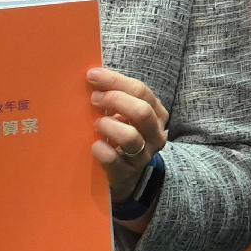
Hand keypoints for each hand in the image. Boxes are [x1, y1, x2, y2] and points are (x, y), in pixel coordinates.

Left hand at [85, 66, 168, 201]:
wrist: (125, 175)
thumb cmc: (120, 135)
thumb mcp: (125, 115)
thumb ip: (116, 96)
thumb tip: (93, 76)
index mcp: (157, 114)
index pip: (141, 91)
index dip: (116, 81)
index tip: (93, 76)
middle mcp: (155, 135)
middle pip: (142, 112)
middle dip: (115, 101)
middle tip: (94, 99)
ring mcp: (143, 156)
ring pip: (131, 137)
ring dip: (110, 126)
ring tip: (97, 124)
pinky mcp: (127, 173)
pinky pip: (114, 160)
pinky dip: (101, 150)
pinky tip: (94, 145)